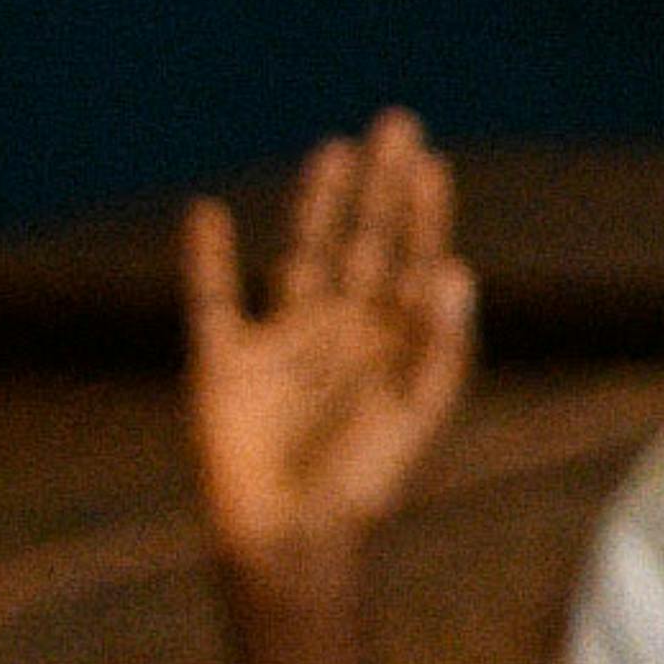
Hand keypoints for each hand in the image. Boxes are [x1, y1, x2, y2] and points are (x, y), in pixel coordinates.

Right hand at [182, 114, 478, 581]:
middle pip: (364, 244)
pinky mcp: (224, 365)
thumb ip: (439, 348)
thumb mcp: (414, 416)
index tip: (431, 164)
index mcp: (391, 349)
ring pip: (301, 257)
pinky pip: (213, 300)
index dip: (423, 215)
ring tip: (333, 150)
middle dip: (381, 188)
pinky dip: (207, 259)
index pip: (412, 265)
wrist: (290, 540)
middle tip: (398, 123)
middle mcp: (341, 337)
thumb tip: (455, 271)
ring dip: (316, 204)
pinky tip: (210, 215)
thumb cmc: (363, 487)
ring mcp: (282, 346)